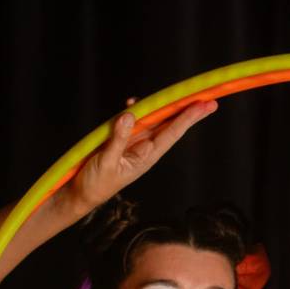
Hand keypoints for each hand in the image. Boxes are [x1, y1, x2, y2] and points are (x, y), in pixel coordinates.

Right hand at [69, 98, 216, 212]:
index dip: (188, 118)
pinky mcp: (121, 139)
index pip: (172, 132)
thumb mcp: (106, 162)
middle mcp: (144, 148)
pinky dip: (135, 111)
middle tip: (208, 98)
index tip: (204, 106)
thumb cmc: (96, 184)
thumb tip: (130, 116)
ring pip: (152, 120)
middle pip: (169, 124)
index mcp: (146, 156)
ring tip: (180, 95)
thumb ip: (118, 139)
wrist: (81, 194)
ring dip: (163, 107)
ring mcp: (133, 143)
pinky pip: (132, 121)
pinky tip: (134, 102)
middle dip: (187, 111)